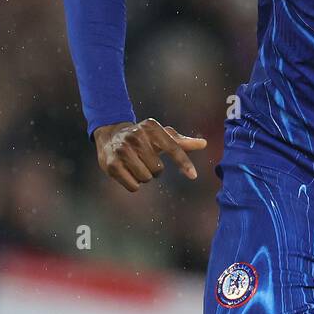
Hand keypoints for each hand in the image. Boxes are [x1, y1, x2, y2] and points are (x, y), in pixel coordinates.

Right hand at [93, 118, 207, 192]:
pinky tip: (127, 171)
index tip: (193, 175)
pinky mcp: (111, 164)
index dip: (184, 163)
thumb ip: (182, 142)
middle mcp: (136, 136)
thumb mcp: (161, 136)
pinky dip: (133, 184)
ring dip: (143, 177)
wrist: (110, 135)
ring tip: (136, 164)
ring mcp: (122, 149)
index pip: (172, 148)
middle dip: (154, 170)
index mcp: (151, 128)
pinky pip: (133, 186)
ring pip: (145, 178)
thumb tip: (204, 143)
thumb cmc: (143, 138)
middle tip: (145, 160)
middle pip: (158, 169)